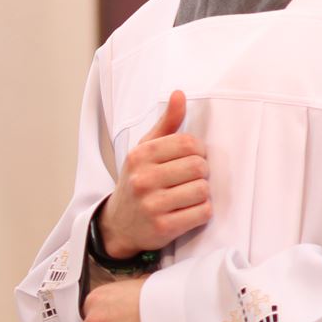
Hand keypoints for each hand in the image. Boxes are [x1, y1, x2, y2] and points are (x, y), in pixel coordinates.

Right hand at [100, 91, 209, 257]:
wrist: (118, 225)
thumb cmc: (138, 182)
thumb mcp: (144, 152)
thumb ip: (166, 124)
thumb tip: (179, 94)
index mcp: (140, 156)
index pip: (188, 143)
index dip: (197, 151)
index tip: (189, 159)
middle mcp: (142, 179)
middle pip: (198, 166)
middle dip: (201, 173)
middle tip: (189, 179)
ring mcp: (152, 205)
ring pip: (203, 190)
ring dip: (201, 194)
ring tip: (187, 196)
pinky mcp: (163, 227)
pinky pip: (202, 213)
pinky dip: (201, 213)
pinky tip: (187, 212)